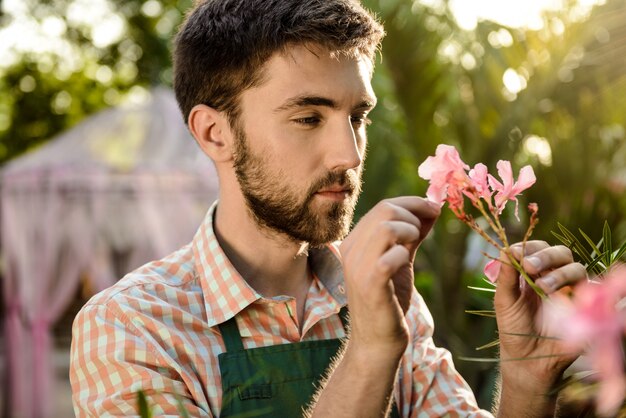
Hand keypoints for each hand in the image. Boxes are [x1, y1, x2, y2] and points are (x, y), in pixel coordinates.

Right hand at [339, 197, 439, 356]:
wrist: (377, 341)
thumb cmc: (389, 300)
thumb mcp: (400, 260)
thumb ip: (412, 234)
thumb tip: (432, 208)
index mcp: (355, 241)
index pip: (382, 206)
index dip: (412, 203)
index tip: (435, 208)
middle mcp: (350, 250)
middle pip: (385, 211)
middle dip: (414, 215)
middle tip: (425, 231)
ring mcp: (358, 267)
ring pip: (387, 228)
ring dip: (410, 232)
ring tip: (413, 249)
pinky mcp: (370, 285)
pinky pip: (392, 256)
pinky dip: (405, 254)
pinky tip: (405, 264)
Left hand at [494, 241, 586, 415]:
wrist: (528, 359)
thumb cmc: (513, 328)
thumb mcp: (504, 300)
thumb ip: (506, 275)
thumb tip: (505, 249)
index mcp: (533, 273)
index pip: (537, 249)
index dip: (530, 247)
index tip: (517, 253)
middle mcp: (554, 277)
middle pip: (560, 253)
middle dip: (546, 256)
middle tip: (530, 266)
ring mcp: (572, 291)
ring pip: (577, 268)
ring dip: (560, 273)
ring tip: (543, 287)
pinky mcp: (586, 307)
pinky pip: (594, 290)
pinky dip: (584, 288)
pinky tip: (567, 296)